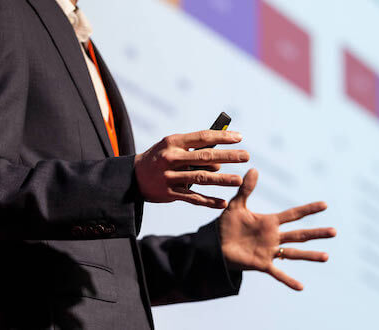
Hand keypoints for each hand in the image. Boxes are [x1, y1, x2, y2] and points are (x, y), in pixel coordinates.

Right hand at [134, 130, 249, 207]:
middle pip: (205, 157)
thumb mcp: (172, 147)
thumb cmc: (160, 158)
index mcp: (173, 142)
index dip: (222, 137)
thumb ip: (194, 150)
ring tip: (239, 180)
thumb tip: (220, 160)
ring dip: (222, 180)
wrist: (132, 177)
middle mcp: (171, 158)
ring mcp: (170, 176)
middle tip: (246, 156)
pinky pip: (193, 198)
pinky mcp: (169, 193)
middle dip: (228, 156)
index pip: (202, 137)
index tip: (240, 138)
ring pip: (201, 178)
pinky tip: (223, 203)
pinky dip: (209, 201)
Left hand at [219, 169, 336, 290]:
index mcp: (270, 222)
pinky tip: (301, 287)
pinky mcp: (261, 264)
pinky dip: (289, 280)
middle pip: (300, 235)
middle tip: (334, 231)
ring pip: (294, 253)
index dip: (308, 209)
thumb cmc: (226, 225)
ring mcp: (269, 251)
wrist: (215, 245)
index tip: (324, 204)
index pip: (293, 214)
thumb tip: (254, 169)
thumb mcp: (236, 205)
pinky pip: (278, 273)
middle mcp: (274, 237)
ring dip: (310, 255)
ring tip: (327, 256)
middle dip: (317, 233)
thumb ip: (246, 189)